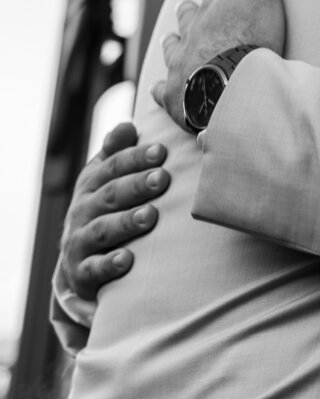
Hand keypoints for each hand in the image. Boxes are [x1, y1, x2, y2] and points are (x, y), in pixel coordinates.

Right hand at [53, 121, 169, 350]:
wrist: (79, 261)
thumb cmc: (103, 211)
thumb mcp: (104, 181)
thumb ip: (115, 153)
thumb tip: (128, 126)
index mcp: (91, 185)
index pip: (112, 166)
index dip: (135, 158)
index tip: (161, 151)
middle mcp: (83, 210)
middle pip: (109, 195)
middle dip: (135, 186)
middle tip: (162, 179)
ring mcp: (80, 242)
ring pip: (102, 229)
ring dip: (126, 222)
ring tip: (150, 216)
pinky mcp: (82, 272)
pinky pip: (94, 268)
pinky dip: (110, 264)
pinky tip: (128, 259)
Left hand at [152, 0, 285, 130]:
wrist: (233, 83)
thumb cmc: (252, 38)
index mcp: (214, 9)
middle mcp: (192, 32)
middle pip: (188, 16)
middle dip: (188, 10)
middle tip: (185, 5)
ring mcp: (180, 62)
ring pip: (172, 48)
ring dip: (171, 42)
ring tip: (169, 37)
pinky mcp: (175, 94)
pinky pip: (163, 89)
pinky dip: (159, 87)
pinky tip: (156, 87)